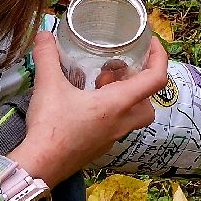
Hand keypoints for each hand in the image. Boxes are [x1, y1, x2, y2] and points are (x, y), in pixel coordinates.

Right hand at [8, 32, 169, 186]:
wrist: (40, 166)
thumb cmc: (50, 126)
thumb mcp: (48, 85)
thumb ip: (47, 56)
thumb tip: (45, 34)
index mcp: (118, 104)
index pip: (156, 80)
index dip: (160, 57)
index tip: (151, 43)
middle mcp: (121, 122)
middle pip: (148, 103)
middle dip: (139, 84)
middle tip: (116, 72)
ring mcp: (112, 138)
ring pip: (133, 116)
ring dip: (124, 97)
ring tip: (98, 85)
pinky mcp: (100, 147)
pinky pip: (116, 126)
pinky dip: (109, 111)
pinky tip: (85, 103)